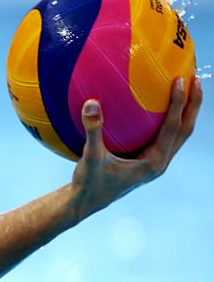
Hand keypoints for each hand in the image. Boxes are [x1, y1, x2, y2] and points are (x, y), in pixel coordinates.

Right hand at [71, 75, 202, 219]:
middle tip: (194, 78)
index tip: (181, 80)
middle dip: (193, 104)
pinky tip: (159, 107)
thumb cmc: (89, 182)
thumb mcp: (90, 157)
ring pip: (179, 134)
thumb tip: (91, 103)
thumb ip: (93, 130)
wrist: (86, 202)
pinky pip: (166, 137)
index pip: (173, 128)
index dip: (179, 103)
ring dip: (185, 112)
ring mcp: (156, 163)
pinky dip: (169, 120)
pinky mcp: (148, 161)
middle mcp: (160, 162)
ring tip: (186, 89)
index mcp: (153, 162)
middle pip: (185, 129)